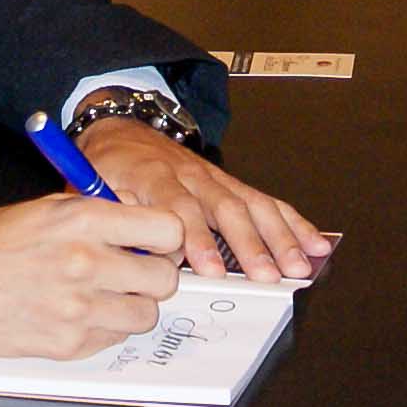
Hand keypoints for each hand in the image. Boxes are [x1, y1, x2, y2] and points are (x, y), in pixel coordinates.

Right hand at [0, 191, 185, 358]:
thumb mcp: (44, 209)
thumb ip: (97, 215)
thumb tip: (141, 226)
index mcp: (83, 220)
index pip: (167, 230)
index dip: (165, 238)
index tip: (156, 243)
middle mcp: (86, 262)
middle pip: (164, 278)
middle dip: (153, 275)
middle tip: (133, 272)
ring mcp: (78, 308)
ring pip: (145, 314)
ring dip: (132, 305)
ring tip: (104, 295)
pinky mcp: (67, 344)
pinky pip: (113, 338)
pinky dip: (104, 329)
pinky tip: (77, 314)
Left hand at [78, 116, 335, 280]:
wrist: (122, 132)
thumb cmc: (107, 168)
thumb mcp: (92, 189)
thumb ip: (113, 219)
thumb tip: (135, 255)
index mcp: (152, 176)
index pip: (180, 208)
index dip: (197, 239)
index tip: (211, 268)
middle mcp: (191, 176)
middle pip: (227, 208)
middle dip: (250, 244)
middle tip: (267, 275)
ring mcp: (216, 179)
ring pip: (253, 205)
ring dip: (279, 237)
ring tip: (298, 265)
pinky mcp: (232, 184)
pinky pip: (267, 202)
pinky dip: (293, 222)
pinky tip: (314, 242)